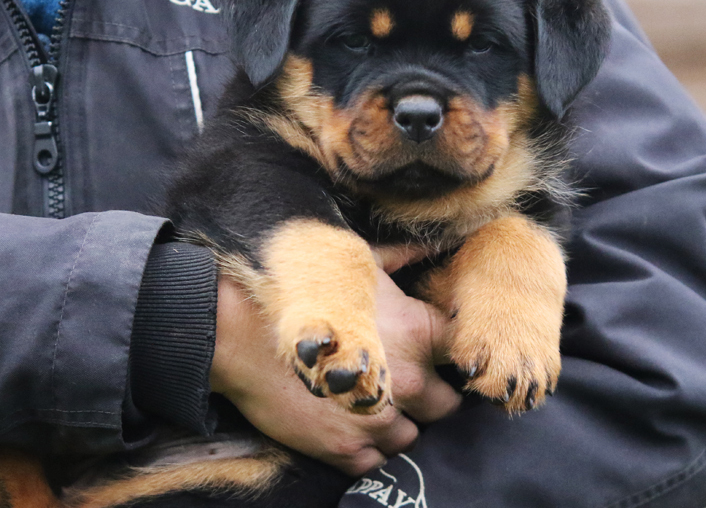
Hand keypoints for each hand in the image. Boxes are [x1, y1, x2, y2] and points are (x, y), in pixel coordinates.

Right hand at [209, 262, 459, 475]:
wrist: (240, 332)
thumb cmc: (302, 290)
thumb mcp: (359, 262)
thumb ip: (404, 257)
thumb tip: (431, 244)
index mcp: (420, 332)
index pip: (465, 354)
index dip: (456, 356)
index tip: (442, 356)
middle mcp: (411, 381)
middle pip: (449, 405)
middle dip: (433, 396)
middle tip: (409, 385)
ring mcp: (379, 419)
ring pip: (414, 437)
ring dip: (400, 424)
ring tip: (377, 406)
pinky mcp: (346, 448)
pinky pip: (377, 462)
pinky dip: (368, 448)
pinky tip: (353, 425)